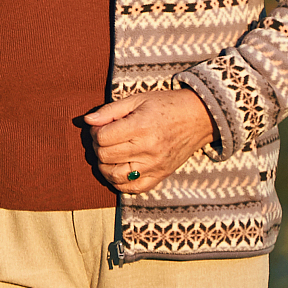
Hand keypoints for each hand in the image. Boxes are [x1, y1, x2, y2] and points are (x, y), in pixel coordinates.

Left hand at [84, 89, 215, 193]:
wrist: (199, 117)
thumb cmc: (166, 105)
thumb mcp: (138, 99)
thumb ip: (110, 110)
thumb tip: (87, 121)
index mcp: (141, 127)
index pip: (102, 138)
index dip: (94, 132)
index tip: (100, 126)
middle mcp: (148, 149)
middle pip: (105, 156)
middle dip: (97, 146)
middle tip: (104, 138)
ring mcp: (155, 165)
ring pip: (115, 176)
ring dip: (105, 166)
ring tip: (109, 154)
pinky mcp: (161, 175)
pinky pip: (133, 188)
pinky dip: (120, 182)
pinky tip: (119, 169)